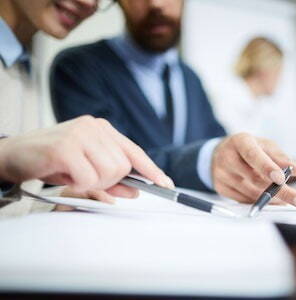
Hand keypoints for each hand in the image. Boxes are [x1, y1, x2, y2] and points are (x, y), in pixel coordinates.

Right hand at [0, 116, 173, 194]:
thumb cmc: (51, 161)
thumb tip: (136, 191)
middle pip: (124, 166)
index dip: (151, 170)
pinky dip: (79, 184)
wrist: (11, 155)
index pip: (134, 151)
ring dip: (93, 182)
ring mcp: (80, 134)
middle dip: (108, 181)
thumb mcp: (85, 170)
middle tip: (84, 177)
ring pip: (111, 172)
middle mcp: (94, 127)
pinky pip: (89, 179)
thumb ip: (111, 180)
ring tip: (73, 174)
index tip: (166, 184)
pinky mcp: (66, 147)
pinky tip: (63, 174)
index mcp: (102, 128)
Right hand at [212, 133, 295, 207]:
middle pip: (255, 178)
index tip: (281, 179)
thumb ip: (280, 157)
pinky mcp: (221, 188)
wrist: (220, 153)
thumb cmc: (248, 148)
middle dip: (280, 191)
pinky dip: (261, 202)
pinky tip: (272, 200)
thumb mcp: (265, 146)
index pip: (253, 155)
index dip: (267, 168)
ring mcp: (222, 175)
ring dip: (273, 199)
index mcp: (240, 141)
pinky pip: (245, 200)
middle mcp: (227, 158)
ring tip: (289, 199)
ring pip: (251, 192)